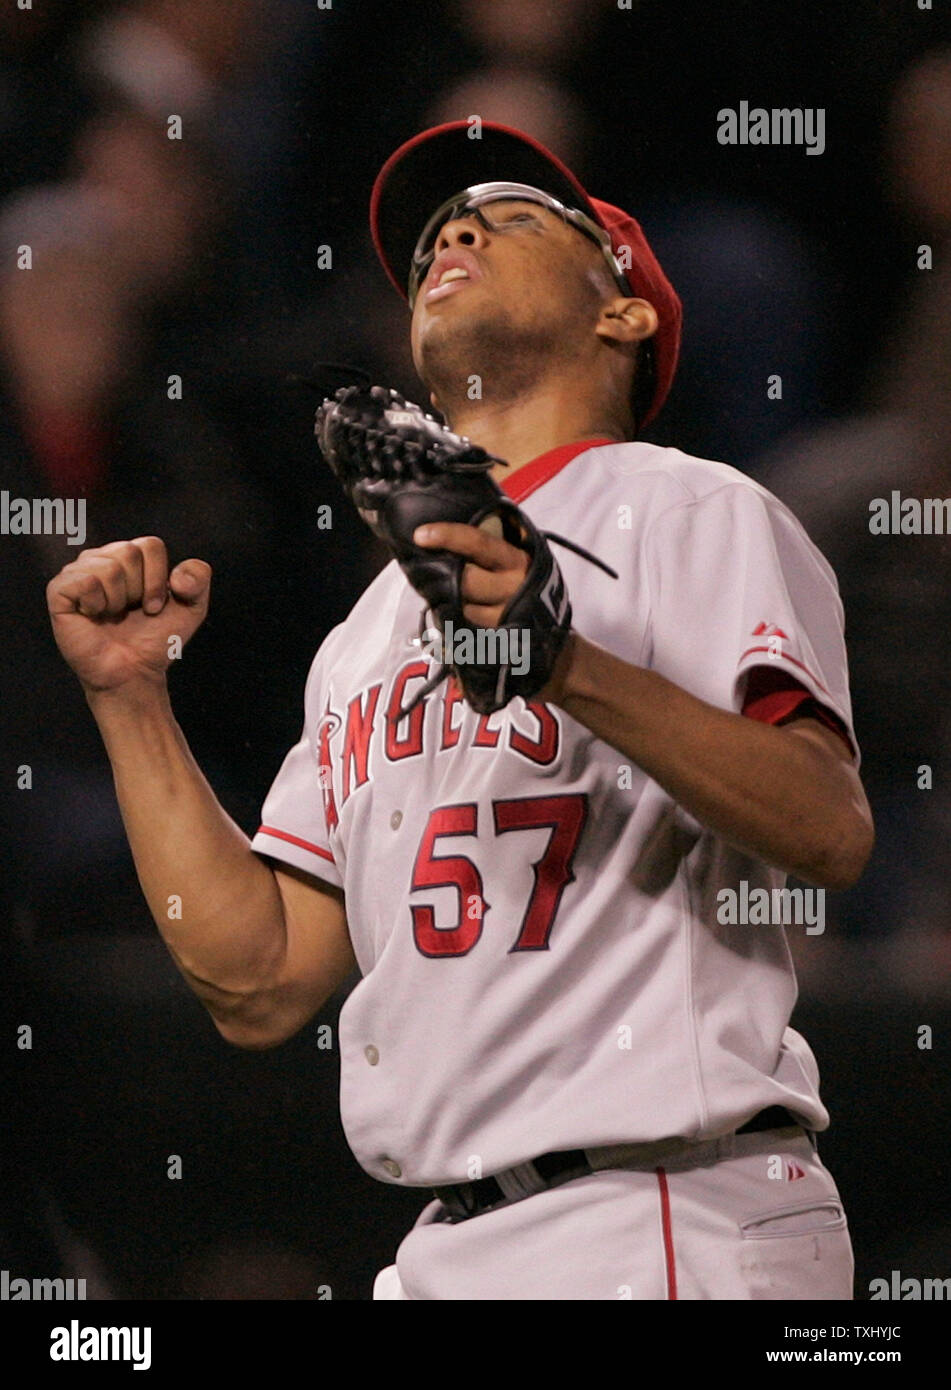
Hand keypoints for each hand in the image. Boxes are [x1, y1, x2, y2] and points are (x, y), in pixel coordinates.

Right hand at [47, 536, 210, 694]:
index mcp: (130, 557)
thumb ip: (198, 578)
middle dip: (140, 589)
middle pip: (129, 552)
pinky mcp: (59, 591)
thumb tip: (177, 574)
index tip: (154, 606)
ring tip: (112, 615)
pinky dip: (96, 603)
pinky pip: (85, 581)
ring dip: (118, 600)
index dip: (158, 579)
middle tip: (131, 612)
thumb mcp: (192, 607)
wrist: (133, 671)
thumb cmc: (156, 639)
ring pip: (108, 567)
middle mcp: (102, 558)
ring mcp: (78, 572)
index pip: (150, 545)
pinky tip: (93, 615)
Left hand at [413, 521, 528, 626]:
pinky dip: (456, 618)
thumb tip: (447, 528)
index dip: (448, 536)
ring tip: (447, 594)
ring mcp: (507, 615)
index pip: (478, 543)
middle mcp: (513, 587)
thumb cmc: (523, 576)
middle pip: (466, 581)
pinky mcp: (498, 636)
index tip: (421, 535)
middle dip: (445, 577)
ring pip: (463, 607)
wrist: (550, 616)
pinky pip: (466, 626)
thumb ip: (490, 543)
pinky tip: (456, 612)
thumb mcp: (515, 553)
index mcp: (516, 560)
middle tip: (431, 573)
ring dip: (448, 600)